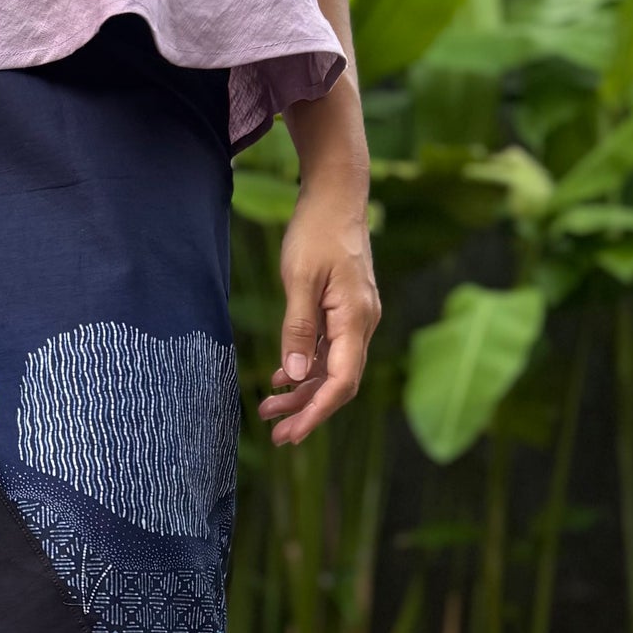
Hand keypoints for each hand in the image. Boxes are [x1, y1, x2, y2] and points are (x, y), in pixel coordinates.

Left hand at [258, 174, 379, 445]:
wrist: (335, 195)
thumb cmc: (316, 231)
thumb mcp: (300, 279)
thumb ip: (298, 329)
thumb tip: (296, 375)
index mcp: (356, 318)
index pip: (342, 381)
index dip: (318, 412)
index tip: (293, 433)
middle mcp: (362, 323)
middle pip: (339, 381)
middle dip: (308, 411)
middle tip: (277, 436)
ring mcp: (355, 318)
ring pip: (332, 368)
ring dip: (303, 392)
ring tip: (269, 411)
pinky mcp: (344, 310)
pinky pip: (329, 350)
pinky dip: (307, 368)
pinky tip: (282, 379)